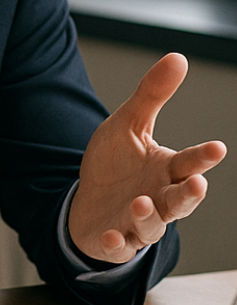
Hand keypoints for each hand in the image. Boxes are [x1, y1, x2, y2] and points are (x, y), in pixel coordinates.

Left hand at [69, 53, 225, 262]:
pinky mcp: (116, 240)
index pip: (189, 163)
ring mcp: (138, 222)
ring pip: (153, 226)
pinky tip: (111, 235)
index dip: (203, 157)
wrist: (88, 199)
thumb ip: (152, 95)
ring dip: (148, 216)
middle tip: (197, 183)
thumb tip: (178, 57)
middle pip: (181, 201)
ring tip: (139, 202)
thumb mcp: (129, 124)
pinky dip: (116, 244)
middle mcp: (159, 198)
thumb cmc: (116, 164)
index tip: (217, 147)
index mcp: (167, 170)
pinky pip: (119, 247)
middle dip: (190, 194)